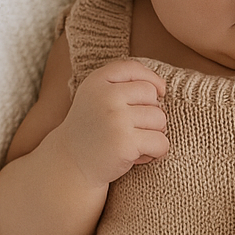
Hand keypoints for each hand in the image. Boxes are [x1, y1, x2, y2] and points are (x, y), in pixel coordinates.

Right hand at [61, 59, 167, 187]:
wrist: (72, 165)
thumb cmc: (93, 130)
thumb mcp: (97, 97)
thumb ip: (124, 84)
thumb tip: (162, 87)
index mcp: (97, 81)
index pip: (133, 69)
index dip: (150, 80)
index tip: (155, 94)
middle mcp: (105, 96)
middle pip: (151, 95)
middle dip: (150, 113)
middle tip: (133, 129)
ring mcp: (116, 119)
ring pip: (160, 119)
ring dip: (154, 134)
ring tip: (133, 142)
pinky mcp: (125, 143)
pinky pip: (161, 142)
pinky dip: (156, 152)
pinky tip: (138, 156)